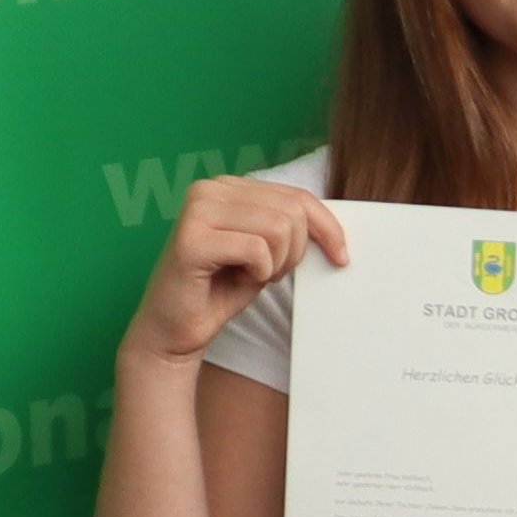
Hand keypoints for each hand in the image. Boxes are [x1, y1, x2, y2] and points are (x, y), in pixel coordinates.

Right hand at [126, 175, 344, 366]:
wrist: (176, 331)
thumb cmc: (220, 290)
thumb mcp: (266, 251)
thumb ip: (290, 228)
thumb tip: (336, 226)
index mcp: (229, 186)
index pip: (297, 196)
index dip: (327, 227)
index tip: (341, 256)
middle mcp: (210, 189)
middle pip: (292, 211)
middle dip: (295, 251)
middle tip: (270, 274)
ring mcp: (197, 210)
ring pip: (278, 228)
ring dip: (275, 264)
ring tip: (250, 275)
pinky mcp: (191, 238)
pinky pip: (256, 250)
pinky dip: (258, 273)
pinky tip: (235, 279)